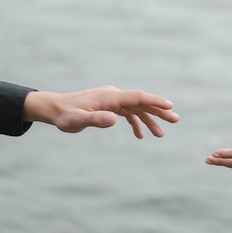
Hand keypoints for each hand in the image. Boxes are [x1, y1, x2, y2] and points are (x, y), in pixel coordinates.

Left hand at [24, 86, 179, 137]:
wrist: (55, 109)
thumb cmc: (65, 116)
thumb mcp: (77, 121)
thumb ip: (95, 120)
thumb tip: (114, 120)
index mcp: (110, 97)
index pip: (137, 97)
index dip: (155, 101)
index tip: (170, 106)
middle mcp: (114, 96)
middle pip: (141, 102)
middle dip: (159, 111)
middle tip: (176, 120)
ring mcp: (112, 101)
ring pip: (136, 108)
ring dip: (150, 120)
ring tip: (161, 134)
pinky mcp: (109, 107)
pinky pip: (127, 113)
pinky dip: (136, 122)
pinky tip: (140, 135)